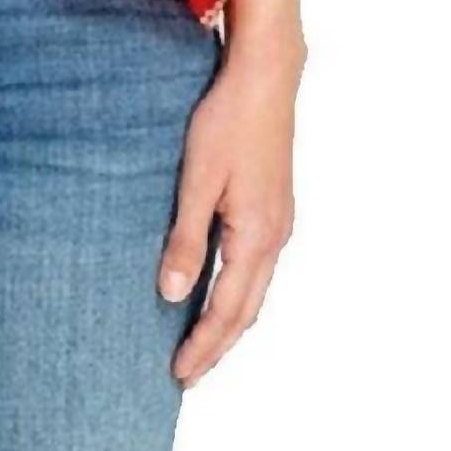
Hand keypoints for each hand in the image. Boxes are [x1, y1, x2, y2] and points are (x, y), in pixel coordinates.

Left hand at [158, 35, 303, 385]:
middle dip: (217, 345)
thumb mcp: (197, 179)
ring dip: (228, 320)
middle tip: (186, 374)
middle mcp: (275, 237)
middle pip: (247, 310)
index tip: (179, 374)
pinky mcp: (274, 206)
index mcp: (256, 237)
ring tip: (200, 342)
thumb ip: (185, 238)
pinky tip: (217, 287)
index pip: (228, 311)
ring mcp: (279, 221)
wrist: (265, 76)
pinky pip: (256, 266)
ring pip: (255, 290)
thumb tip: (172, 295)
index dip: (204, 346)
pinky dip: (237, 291)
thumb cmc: (227, 120)